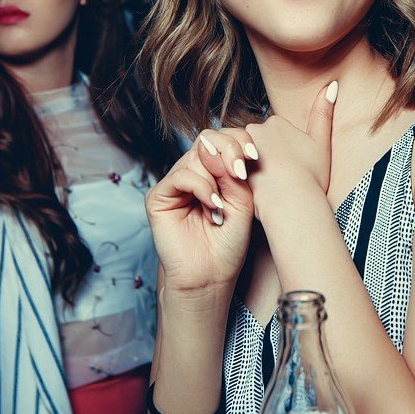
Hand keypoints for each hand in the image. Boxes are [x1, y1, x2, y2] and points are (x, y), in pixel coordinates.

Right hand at [144, 128, 258, 300]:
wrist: (212, 275)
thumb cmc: (229, 242)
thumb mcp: (242, 201)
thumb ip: (232, 171)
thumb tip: (212, 145)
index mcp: (215, 171)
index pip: (223, 138)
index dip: (239, 141)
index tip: (255, 157)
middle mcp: (194, 172)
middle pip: (208, 139)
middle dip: (229, 151)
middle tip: (240, 172)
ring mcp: (176, 183)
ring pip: (196, 157)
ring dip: (216, 177)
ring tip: (223, 207)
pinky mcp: (159, 196)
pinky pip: (181, 176)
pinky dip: (201, 187)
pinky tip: (212, 207)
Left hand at [241, 80, 337, 221]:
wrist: (291, 201)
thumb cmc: (310, 177)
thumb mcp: (321, 144)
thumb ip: (324, 114)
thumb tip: (331, 84)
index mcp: (277, 122)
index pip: (275, 135)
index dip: (282, 154)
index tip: (289, 170)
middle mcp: (256, 128)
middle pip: (257, 143)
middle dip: (263, 158)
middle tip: (276, 180)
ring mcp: (240, 146)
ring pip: (242, 155)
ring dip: (250, 167)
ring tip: (264, 186)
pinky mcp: (227, 163)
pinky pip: (230, 168)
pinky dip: (238, 176)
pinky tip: (250, 189)